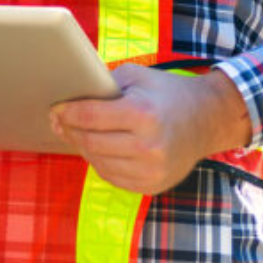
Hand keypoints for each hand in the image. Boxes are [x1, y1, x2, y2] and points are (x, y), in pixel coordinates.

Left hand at [50, 64, 252, 194]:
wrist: (207, 119)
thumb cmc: (165, 93)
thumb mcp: (135, 77)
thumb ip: (102, 86)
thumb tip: (65, 102)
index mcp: (142, 114)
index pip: (88, 117)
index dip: (65, 113)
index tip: (55, 108)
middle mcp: (149, 146)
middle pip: (89, 142)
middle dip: (69, 130)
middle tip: (60, 121)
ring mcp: (152, 169)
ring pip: (97, 162)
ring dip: (83, 147)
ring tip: (80, 133)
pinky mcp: (153, 185)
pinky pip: (111, 176)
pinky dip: (101, 163)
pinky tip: (101, 148)